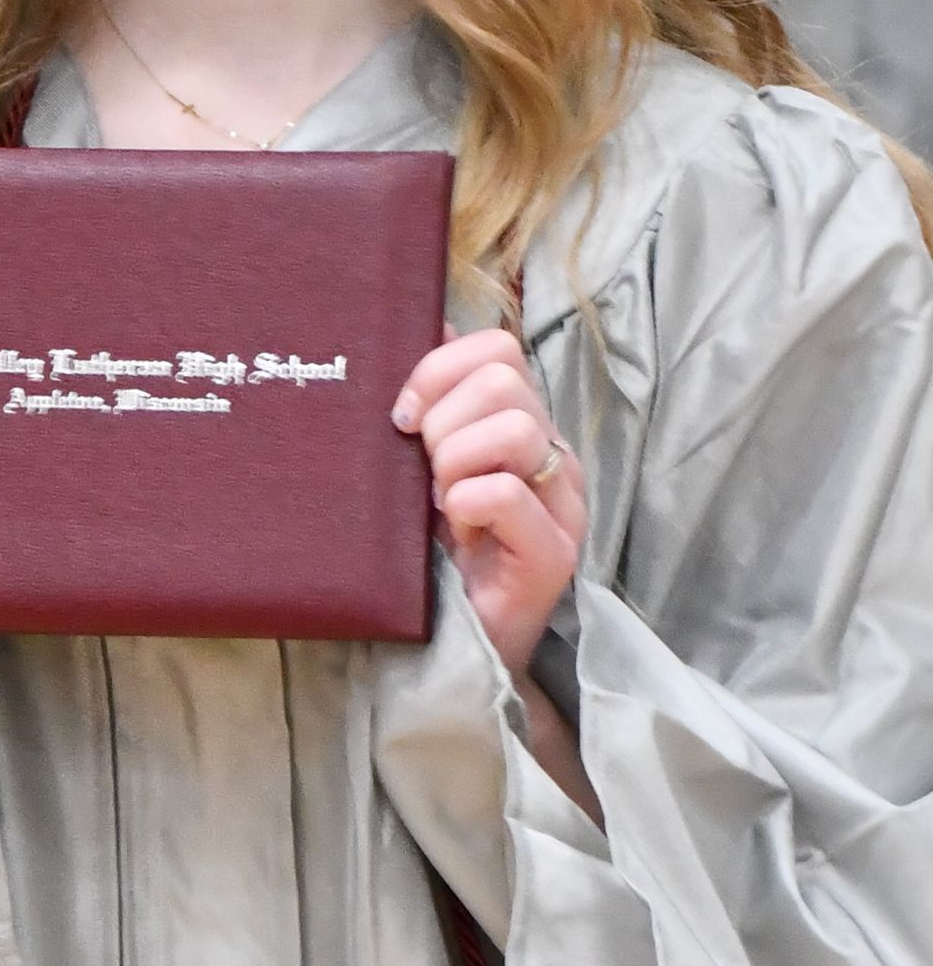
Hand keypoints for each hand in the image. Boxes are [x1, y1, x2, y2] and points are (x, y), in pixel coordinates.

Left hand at [393, 328, 585, 678]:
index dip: (439, 369)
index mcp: (524, 422)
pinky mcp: (555, 553)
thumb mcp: (426, 463)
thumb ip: (434, 399)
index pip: (498, 347)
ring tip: (442, 504)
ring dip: (454, 463)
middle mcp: (554, 453)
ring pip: (514, 428)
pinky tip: (457, 531)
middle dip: (443, 419)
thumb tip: (422, 320)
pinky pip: (505, 493)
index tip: (402, 416)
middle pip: (504, 380)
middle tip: (424, 470)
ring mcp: (563, 503)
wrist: (453, 645)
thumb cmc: (436, 550)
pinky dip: (466, 503)